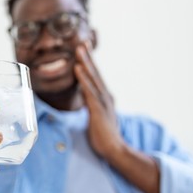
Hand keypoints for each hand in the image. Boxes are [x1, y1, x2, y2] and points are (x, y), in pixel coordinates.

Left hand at [74, 43, 124, 159]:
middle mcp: (105, 96)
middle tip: (82, 43)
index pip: (95, 78)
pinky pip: (89, 91)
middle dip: (88, 57)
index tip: (83, 51)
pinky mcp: (98, 109)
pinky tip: (78, 68)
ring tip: (79, 49)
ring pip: (93, 78)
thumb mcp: (97, 116)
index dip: (89, 64)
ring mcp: (103, 102)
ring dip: (86, 62)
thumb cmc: (103, 135)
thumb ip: (92, 105)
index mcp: (104, 98)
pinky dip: (84, 79)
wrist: (114, 149)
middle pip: (95, 73)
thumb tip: (85, 97)